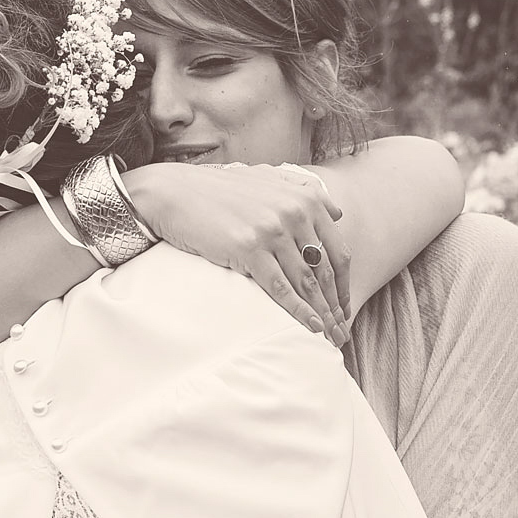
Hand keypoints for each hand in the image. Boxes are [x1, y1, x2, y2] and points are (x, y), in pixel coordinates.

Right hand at [123, 162, 350, 345]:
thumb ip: (304, 191)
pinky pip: (281, 288)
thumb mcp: (267, 179)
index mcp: (304, 198)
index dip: (344, 284)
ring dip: (323, 315)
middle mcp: (294, 212)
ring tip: (332, 338)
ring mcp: (273, 230)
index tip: (344, 307)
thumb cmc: (218, 189)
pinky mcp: (249, 248)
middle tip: (344, 333)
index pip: (337, 250)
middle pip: (326, 270)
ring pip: (307, 282)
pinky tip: (312, 328)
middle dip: (337, 306)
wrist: (173, 191)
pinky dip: (300, 312)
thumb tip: (338, 211)